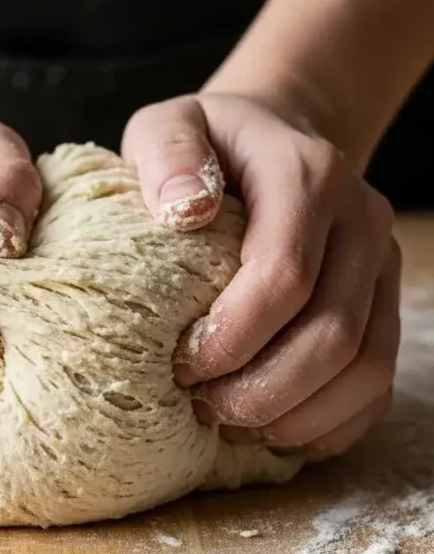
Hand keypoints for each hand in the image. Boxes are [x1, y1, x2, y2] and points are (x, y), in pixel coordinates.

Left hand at [122, 92, 399, 454]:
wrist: (277, 139)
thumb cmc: (213, 145)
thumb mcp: (172, 124)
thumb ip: (167, 152)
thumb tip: (182, 211)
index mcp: (310, 176)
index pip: (285, 276)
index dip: (233, 336)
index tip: (181, 365)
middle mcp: (363, 222)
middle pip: (333, 335)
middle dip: (261, 391)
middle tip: (201, 408)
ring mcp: (382, 268)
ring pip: (365, 370)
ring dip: (295, 417)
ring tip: (230, 426)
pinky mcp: (386, 306)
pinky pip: (377, 386)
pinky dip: (327, 424)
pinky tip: (271, 430)